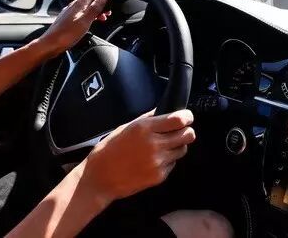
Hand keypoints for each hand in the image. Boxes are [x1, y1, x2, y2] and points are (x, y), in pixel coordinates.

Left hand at [40, 0, 110, 53]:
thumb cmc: (66, 35)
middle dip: (102, 1)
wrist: (51, 44)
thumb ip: (95, 8)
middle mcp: (74, 5)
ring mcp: (71, 11)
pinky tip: (92, 22)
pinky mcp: (69, 18)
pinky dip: (91, 15)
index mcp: (79, 4)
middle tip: (109, 10)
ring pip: (87, 5)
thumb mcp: (85, 21)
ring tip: (104, 17)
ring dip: (97, 8)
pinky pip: (83, 12)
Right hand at [79, 109, 195, 204]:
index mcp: (144, 129)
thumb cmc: (110, 150)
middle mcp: (154, 144)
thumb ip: (148, 118)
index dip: (187, 117)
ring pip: (182, 150)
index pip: (178, 120)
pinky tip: (153, 160)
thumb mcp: (127, 127)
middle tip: (179, 131)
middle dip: (186, 131)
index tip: (187, 117)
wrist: (100, 177)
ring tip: (163, 146)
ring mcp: (158, 162)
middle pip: (188, 135)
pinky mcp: (159, 176)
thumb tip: (164, 110)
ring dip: (177, 146)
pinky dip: (168, 160)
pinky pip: (173, 164)